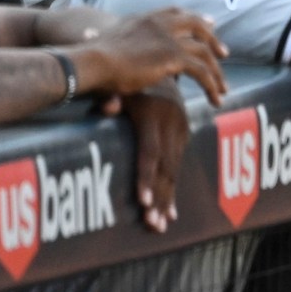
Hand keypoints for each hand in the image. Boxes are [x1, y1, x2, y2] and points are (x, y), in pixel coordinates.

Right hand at [74, 9, 227, 104]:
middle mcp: (160, 24)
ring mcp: (169, 39)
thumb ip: (101, 37)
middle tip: (223, 53)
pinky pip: (202, 71)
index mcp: (144, 19)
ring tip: (223, 87)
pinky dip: (212, 85)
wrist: (92, 62)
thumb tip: (86, 32)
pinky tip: (215, 98)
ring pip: (204, 52)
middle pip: (196, 24)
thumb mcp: (100, 40)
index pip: (175, 13)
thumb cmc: (89, 58)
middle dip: (212, 39)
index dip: (193, 19)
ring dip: (216, 70)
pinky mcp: (173, 57)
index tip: (208, 24)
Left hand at [110, 87, 190, 233]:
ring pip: (174, 172)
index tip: (144, 202)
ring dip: (168, 201)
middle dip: (159, 199)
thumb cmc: (131, 80)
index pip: (151, 152)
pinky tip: (171, 212)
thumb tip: (105, 109)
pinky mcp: (185, 136)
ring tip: (160, 225)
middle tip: (153, 225)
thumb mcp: (119, 84)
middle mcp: (172, 125)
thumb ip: (109, 97)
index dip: (147, 177)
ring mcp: (182, 131)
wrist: (166, 66)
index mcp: (154, 115)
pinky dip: (173, 191)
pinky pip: (178, 168)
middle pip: (166, 169)